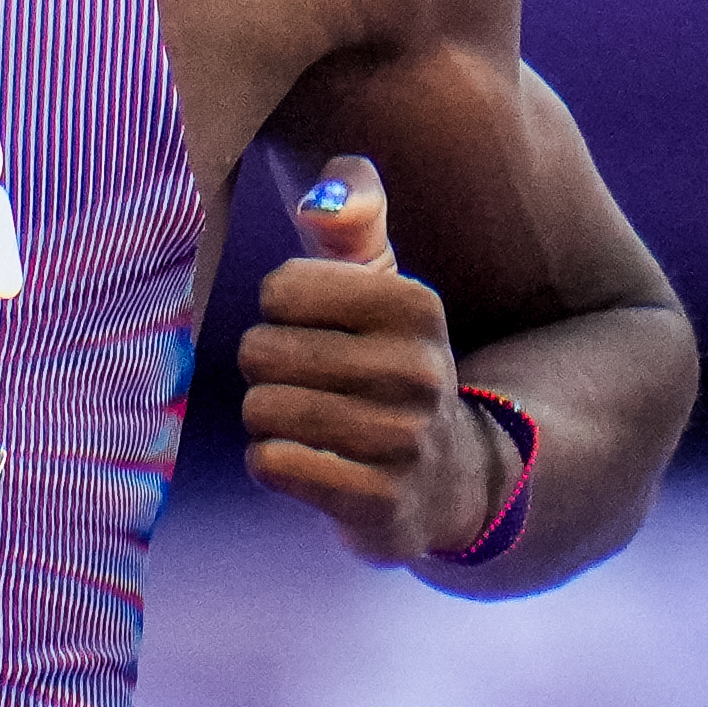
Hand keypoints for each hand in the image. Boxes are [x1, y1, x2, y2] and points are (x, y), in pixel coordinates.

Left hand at [237, 155, 508, 564]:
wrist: (446, 477)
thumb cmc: (387, 363)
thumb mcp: (382, 284)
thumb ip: (353, 218)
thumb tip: (322, 202)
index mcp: (414, 305)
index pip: (279, 288)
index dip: (277, 312)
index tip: (313, 329)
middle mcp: (419, 371)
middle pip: (261, 350)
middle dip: (264, 368)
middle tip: (303, 382)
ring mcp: (402, 442)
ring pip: (262, 410)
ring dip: (266, 419)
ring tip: (306, 422)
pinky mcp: (379, 503)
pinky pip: (272, 464)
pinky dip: (271, 463)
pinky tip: (305, 462)